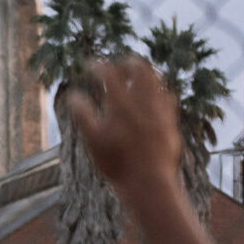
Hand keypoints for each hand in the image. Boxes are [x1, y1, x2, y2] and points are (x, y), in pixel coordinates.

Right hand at [55, 54, 180, 197]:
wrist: (148, 181)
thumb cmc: (116, 163)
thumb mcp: (92, 140)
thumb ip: (82, 114)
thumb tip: (72, 95)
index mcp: (120, 103)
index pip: (108, 72)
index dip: (97, 65)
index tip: (90, 66)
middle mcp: (143, 101)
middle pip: (139, 67)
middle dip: (127, 62)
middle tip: (118, 67)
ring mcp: (160, 109)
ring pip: (156, 79)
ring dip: (145, 74)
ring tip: (135, 79)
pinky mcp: (171, 120)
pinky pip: (168, 96)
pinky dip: (159, 91)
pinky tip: (153, 98)